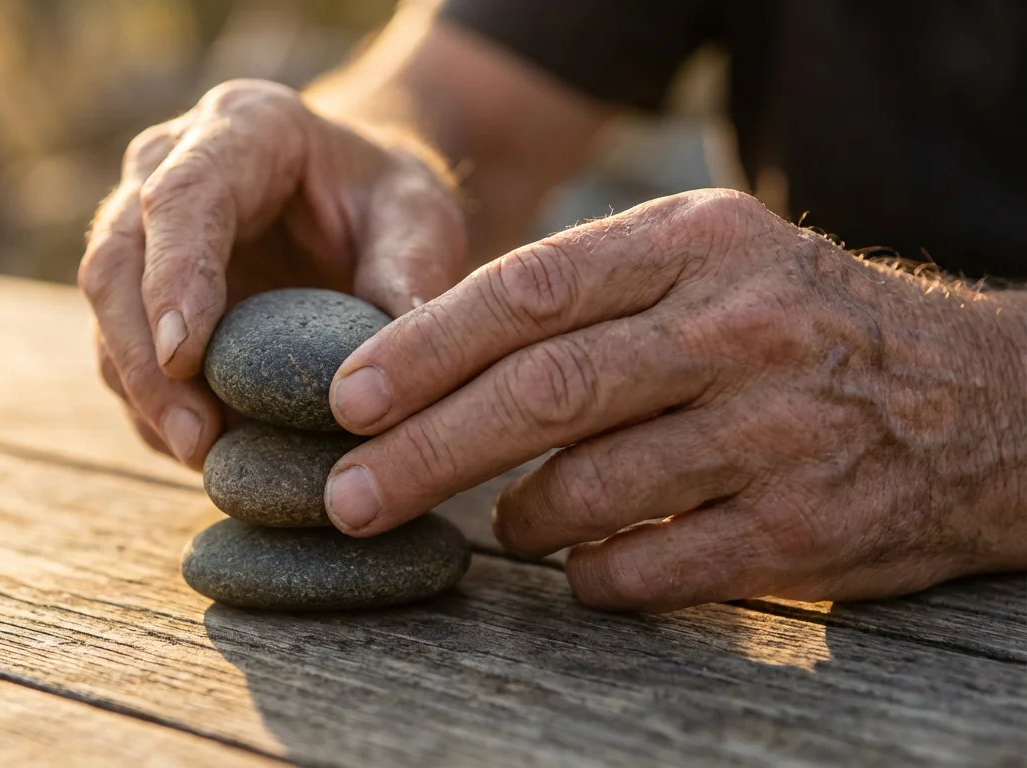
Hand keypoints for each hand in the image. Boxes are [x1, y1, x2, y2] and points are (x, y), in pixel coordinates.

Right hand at [79, 79, 463, 466]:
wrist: (357, 202)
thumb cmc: (387, 203)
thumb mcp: (421, 219)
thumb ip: (409, 275)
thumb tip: (386, 375)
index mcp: (242, 128)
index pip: (182, 196)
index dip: (174, 274)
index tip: (184, 355)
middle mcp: (168, 169)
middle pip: (118, 260)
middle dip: (143, 356)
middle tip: (194, 436)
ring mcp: (144, 233)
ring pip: (108, 314)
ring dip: (144, 394)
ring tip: (202, 457)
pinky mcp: (140, 295)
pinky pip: (125, 356)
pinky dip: (155, 410)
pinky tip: (202, 453)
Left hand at [324, 189, 1026, 611]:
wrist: (984, 403)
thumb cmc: (805, 325)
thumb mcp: (716, 260)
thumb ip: (592, 290)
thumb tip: (431, 350)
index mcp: (700, 243)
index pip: (531, 288)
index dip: (425, 346)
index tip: (349, 398)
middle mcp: (738, 327)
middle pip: (543, 393)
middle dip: (425, 450)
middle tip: (350, 494)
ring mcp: (775, 431)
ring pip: (586, 489)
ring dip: (518, 516)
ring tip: (506, 520)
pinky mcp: (799, 530)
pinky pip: (646, 567)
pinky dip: (590, 574)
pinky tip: (585, 563)